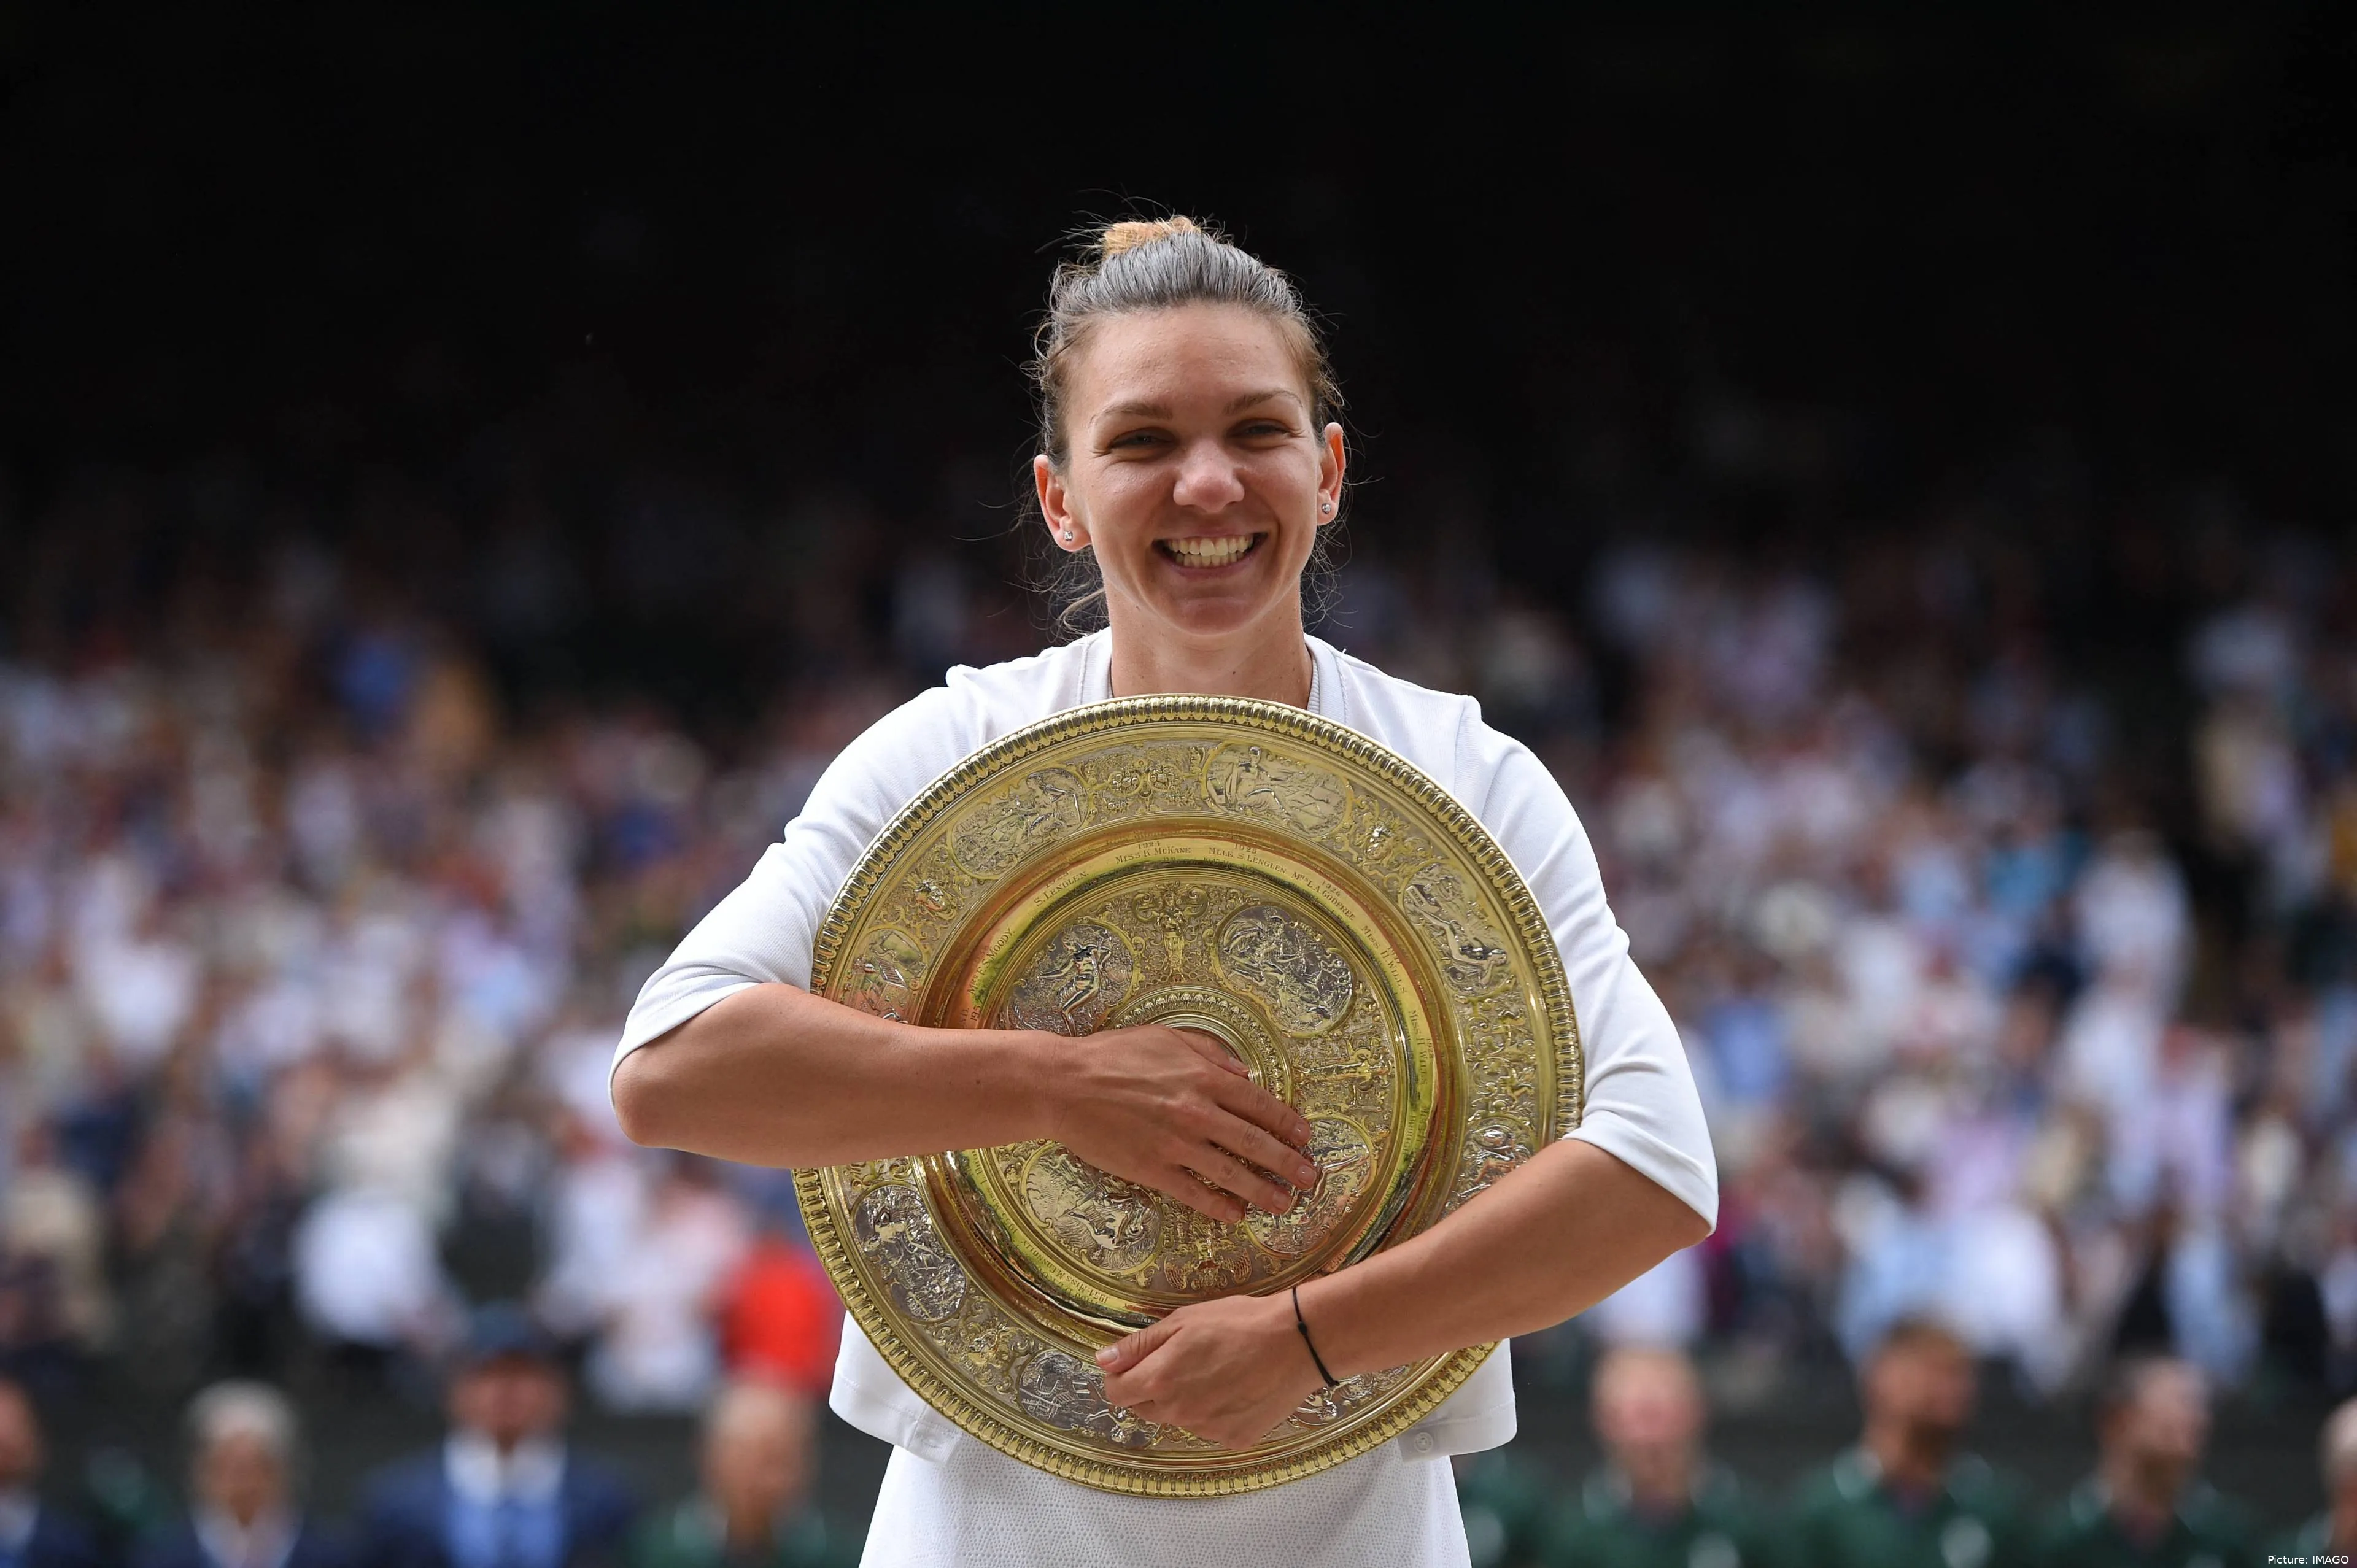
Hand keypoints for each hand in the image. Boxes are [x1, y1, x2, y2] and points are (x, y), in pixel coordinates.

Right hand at [1038, 1025, 1316, 1222]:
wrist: (1063, 1085)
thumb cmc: (1112, 1055)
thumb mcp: (1166, 1038)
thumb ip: (1210, 1053)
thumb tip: (1244, 1072)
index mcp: (1203, 1076)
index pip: (1259, 1103)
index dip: (1287, 1122)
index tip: (1305, 1136)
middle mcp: (1197, 1111)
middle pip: (1255, 1143)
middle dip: (1288, 1163)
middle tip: (1311, 1178)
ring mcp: (1175, 1143)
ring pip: (1231, 1173)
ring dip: (1262, 1191)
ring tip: (1284, 1204)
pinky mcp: (1152, 1169)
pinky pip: (1194, 1193)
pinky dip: (1218, 1206)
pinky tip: (1236, 1215)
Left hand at [1096, 1291, 1327, 1448]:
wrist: (1297, 1342)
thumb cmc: (1239, 1322)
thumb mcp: (1183, 1321)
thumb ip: (1139, 1345)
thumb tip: (1103, 1360)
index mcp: (1160, 1380)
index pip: (1116, 1392)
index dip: (1121, 1376)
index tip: (1135, 1365)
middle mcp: (1179, 1412)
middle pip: (1145, 1408)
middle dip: (1152, 1388)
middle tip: (1182, 1361)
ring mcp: (1207, 1430)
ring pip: (1179, 1418)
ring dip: (1186, 1400)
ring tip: (1217, 1370)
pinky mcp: (1234, 1439)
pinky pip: (1211, 1428)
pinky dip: (1217, 1412)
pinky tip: (1237, 1387)